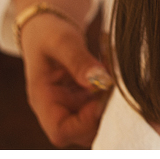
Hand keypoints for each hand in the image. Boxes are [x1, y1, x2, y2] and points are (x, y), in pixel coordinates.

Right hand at [19, 12, 112, 147]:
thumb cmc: (48, 33)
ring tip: (112, 65)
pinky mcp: (87, 100)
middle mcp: (58, 109)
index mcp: (43, 101)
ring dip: (114, 98)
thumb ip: (79, 60)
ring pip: (100, 119)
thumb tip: (102, 81)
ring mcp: (74, 107)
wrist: (47, 27)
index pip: (61, 131)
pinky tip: (113, 65)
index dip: (84, 123)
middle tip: (116, 79)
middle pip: (85, 131)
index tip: (102, 97)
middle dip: (106, 110)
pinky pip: (105, 104)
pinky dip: (115, 89)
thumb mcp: (61, 41)